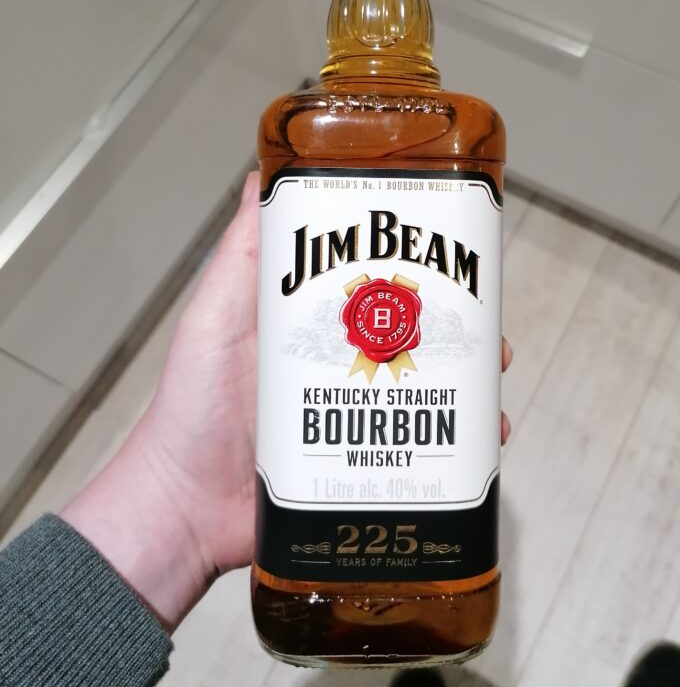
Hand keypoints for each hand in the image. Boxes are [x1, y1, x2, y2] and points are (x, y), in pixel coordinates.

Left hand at [63, 172, 513, 632]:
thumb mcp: (214, 317)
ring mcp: (359, 414)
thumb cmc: (189, 410)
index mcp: (315, 322)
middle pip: (420, 335)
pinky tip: (483, 441)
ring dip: (471, 383)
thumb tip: (262, 178)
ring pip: (433, 389)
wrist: (184, 508)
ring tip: (489, 383)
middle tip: (487, 328)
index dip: (421, 269)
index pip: (379, 282)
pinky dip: (462, 445)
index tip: (454, 254)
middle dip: (463, 328)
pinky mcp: (367, 463)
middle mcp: (343, 363)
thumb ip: (241, 255)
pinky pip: (426, 450)